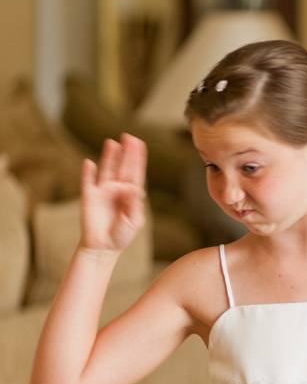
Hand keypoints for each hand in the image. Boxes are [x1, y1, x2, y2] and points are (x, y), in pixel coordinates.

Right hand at [80, 133, 147, 252]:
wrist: (103, 247)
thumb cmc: (122, 234)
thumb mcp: (134, 221)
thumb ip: (134, 205)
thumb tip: (133, 188)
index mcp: (132, 193)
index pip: (136, 172)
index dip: (138, 158)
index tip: (140, 143)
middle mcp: (118, 188)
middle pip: (123, 166)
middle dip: (127, 152)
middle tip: (129, 136)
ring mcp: (103, 191)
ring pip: (107, 169)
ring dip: (109, 156)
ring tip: (112, 142)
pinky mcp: (89, 197)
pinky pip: (88, 182)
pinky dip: (88, 172)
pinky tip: (89, 162)